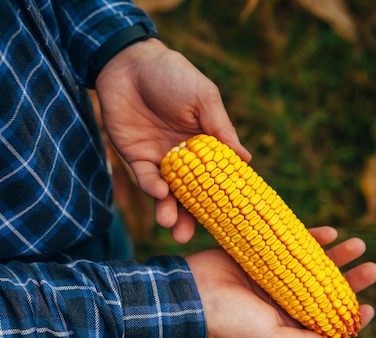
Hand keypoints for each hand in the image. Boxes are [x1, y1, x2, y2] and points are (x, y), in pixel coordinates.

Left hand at [95, 39, 250, 243]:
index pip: (217, 178)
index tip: (232, 221)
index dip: (222, 199)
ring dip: (169, 211)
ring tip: (172, 226)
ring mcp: (160, 159)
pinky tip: (160, 193)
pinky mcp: (136, 158)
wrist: (129, 64)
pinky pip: (146, 178)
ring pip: (167, 194)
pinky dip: (153, 187)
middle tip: (190, 236)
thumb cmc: (173, 75)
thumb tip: (247, 160)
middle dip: (191, 217)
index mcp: (206, 144)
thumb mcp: (203, 98)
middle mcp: (184, 158)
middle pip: (191, 194)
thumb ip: (221, 130)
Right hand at [184, 227, 375, 337]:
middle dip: (351, 280)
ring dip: (336, 255)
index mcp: (286, 324)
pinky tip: (330, 232)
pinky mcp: (263, 253)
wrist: (190, 291)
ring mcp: (274, 275)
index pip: (326, 322)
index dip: (350, 316)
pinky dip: (311, 238)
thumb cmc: (229, 321)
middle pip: (325, 289)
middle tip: (373, 269)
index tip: (368, 308)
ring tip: (359, 244)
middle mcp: (283, 300)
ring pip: (313, 264)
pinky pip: (291, 243)